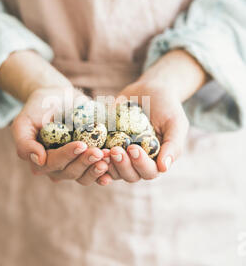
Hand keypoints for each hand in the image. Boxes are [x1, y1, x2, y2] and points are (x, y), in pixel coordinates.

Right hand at [11, 88, 109, 185]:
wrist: (57, 97)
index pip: (54, 163)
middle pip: (71, 172)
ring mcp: (74, 166)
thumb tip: (38, 160)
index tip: (81, 144)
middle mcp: (57, 168)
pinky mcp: (88, 162)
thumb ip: (25, 142)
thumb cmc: (37, 108)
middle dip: (86, 162)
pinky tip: (114, 164)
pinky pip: (97, 173)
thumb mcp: (24, 122)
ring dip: (97, 170)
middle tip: (99, 152)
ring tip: (109, 157)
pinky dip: (107, 170)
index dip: (68, 156)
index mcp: (40, 162)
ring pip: (85, 176)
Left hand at [97, 48, 208, 184]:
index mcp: (157, 161)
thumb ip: (173, 146)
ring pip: (113, 171)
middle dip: (122, 165)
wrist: (150, 90)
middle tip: (115, 150)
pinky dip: (94, 158)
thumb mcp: (176, 123)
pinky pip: (99, 159)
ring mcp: (122, 156)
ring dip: (107, 164)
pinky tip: (89, 151)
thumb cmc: (167, 107)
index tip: (133, 148)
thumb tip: (164, 169)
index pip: (149, 172)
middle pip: (130, 175)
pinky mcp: (108, 146)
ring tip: (101, 151)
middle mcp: (139, 163)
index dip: (140, 164)